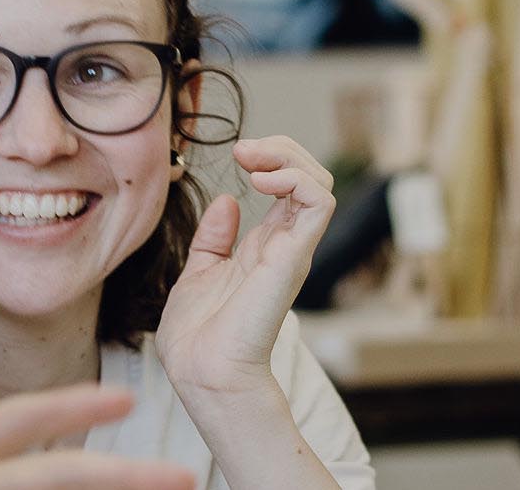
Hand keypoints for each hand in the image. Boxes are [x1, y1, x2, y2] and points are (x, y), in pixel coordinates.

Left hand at [155, 136, 335, 395]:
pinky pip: (318, 202)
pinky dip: (295, 178)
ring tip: (251, 160)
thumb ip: (215, 239)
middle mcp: (286, 244)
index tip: (235, 155)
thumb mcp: (199, 271)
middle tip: (243, 150)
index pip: (288, 186)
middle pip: (310, 176)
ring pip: (319, 182)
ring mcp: (293, 249)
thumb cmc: (199, 334)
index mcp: (264, 246)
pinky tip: (261, 182)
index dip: (269, 159)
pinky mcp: (293, 257)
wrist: (202, 370)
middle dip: (280, 149)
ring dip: (287, 157)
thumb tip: (227, 202)